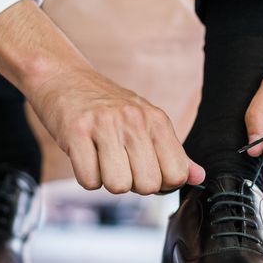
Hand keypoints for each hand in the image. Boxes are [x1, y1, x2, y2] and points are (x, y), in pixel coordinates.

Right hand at [0, 0, 203, 194]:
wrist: (63, 76)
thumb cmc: (107, 107)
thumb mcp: (146, 123)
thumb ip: (173, 153)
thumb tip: (199, 177)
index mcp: (157, 120)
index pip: (176, 174)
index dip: (161, 183)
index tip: (145, 170)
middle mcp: (134, 120)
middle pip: (148, 185)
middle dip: (133, 184)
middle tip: (119, 163)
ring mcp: (105, 124)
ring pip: (119, 186)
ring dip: (107, 181)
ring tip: (101, 159)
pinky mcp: (76, 131)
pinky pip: (88, 180)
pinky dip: (86, 177)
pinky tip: (85, 156)